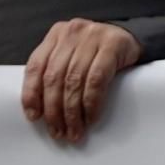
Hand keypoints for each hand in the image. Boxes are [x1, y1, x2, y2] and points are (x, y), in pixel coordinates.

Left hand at [19, 17, 144, 145]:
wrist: (133, 39)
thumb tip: (42, 109)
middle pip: (54, 77)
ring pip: (74, 81)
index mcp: (56, 34)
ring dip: (72, 112)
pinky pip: (96, 80)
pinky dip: (91, 103)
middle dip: (54, 110)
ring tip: (75, 130)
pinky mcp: (112, 45)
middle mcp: (71, 33)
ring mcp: (92, 37)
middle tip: (58, 132)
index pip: (35, 66)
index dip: (31, 94)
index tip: (34, 117)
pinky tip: (91, 117)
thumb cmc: (99, 52)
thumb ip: (56, 70)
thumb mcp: (73, 54)